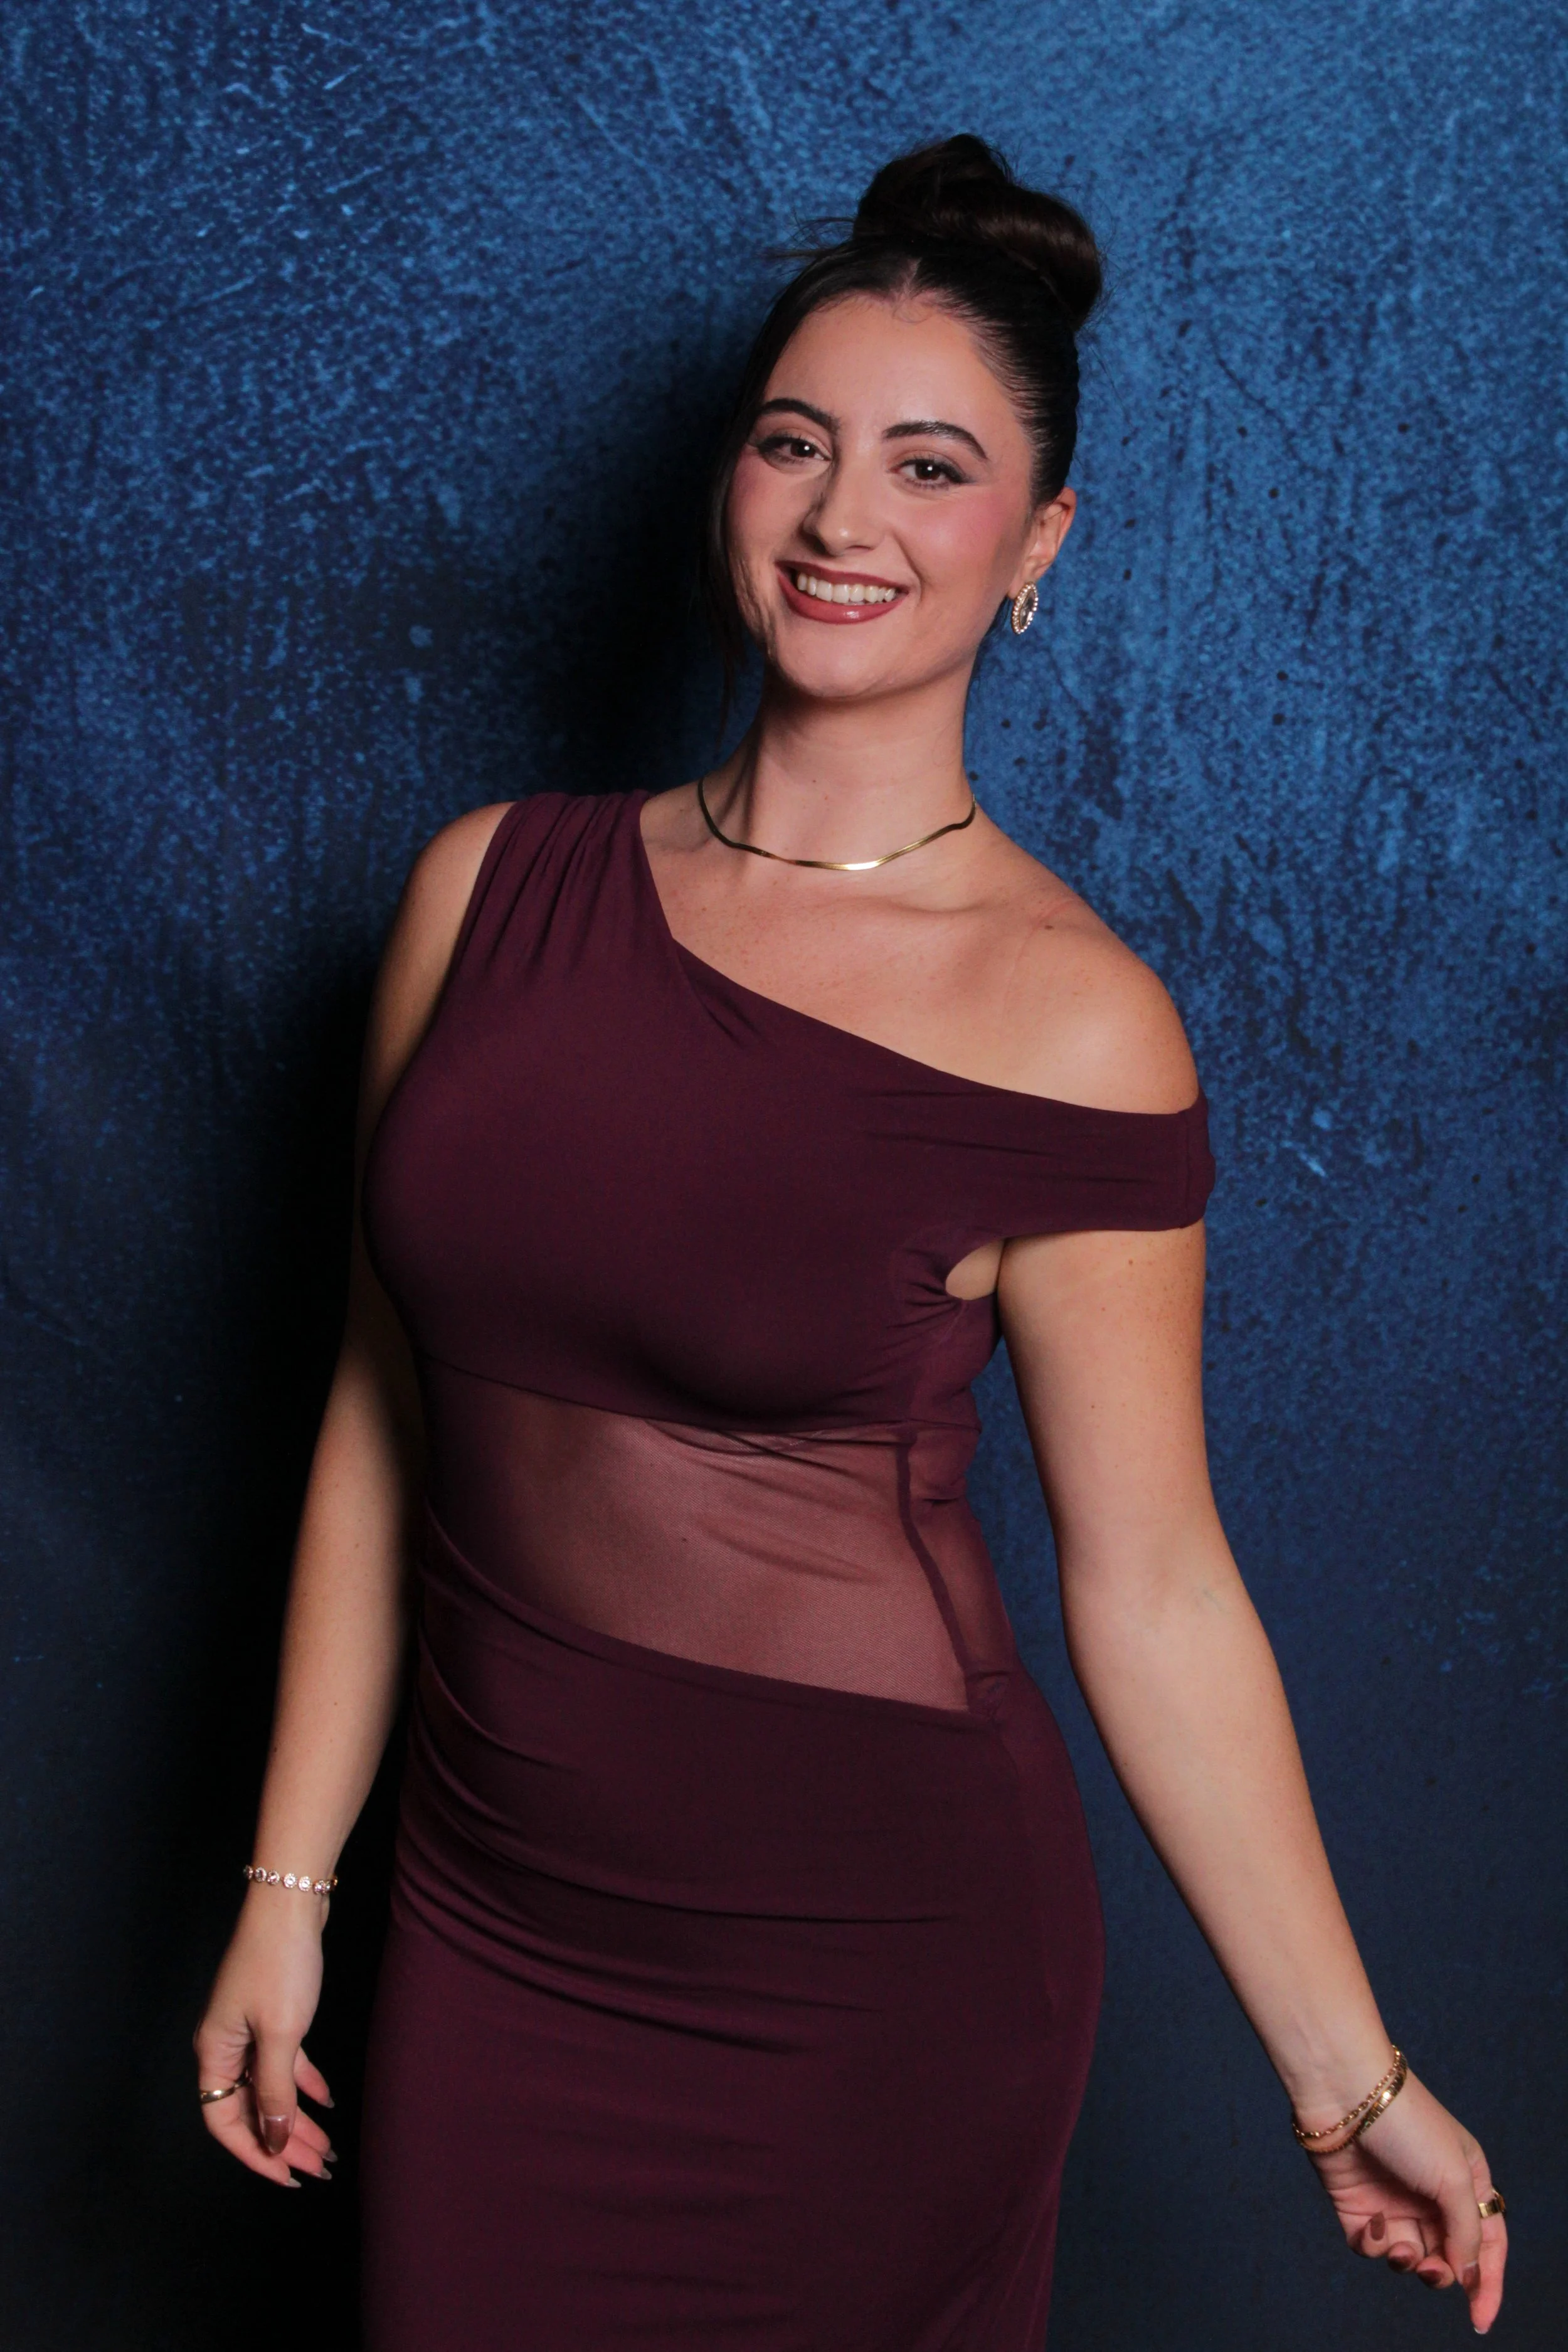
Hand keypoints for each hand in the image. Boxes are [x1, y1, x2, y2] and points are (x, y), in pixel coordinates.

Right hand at [193, 1887, 335, 2185]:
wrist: (290, 1902)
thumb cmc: (279, 1962)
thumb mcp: (281, 2034)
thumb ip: (276, 2092)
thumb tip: (274, 2140)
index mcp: (215, 2053)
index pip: (224, 2122)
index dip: (254, 2153)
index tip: (287, 2176)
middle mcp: (225, 2045)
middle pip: (249, 2109)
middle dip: (283, 2142)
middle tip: (317, 2167)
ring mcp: (247, 2028)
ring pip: (270, 2086)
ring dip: (297, 2116)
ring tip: (326, 2145)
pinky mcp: (271, 2011)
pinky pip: (283, 2061)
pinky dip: (303, 2081)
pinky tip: (326, 2100)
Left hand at [1305, 2067, 1505, 2333]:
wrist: (1345, 2092)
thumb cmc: (1409, 2126)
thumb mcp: (1455, 2179)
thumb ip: (1466, 2233)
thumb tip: (1466, 2274)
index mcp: (1466, 2180)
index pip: (1486, 2242)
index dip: (1486, 2282)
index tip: (1479, 2320)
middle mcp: (1430, 2192)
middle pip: (1446, 2255)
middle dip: (1442, 2274)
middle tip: (1433, 2272)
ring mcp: (1392, 2198)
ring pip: (1409, 2256)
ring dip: (1409, 2262)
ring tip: (1402, 2248)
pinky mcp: (1356, 2203)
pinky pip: (1371, 2246)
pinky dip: (1374, 2247)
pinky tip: (1372, 2227)